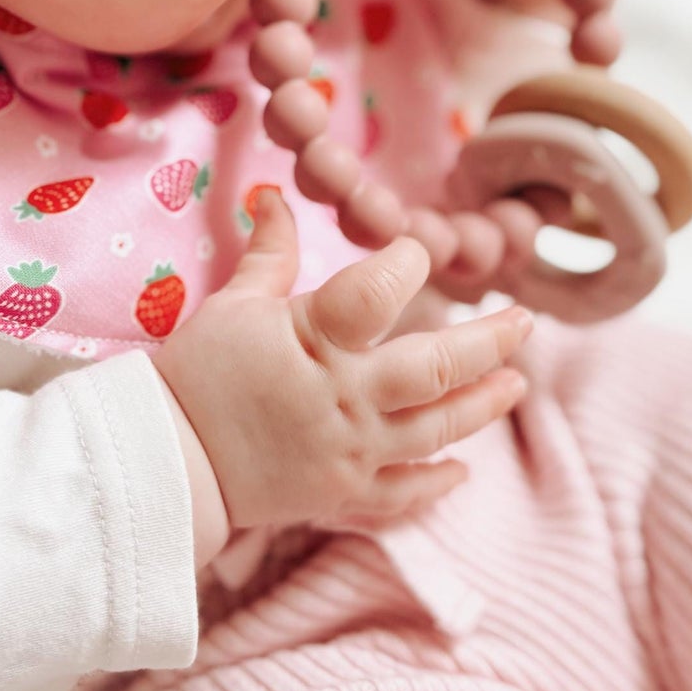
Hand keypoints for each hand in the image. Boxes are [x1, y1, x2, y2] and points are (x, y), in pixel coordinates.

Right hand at [155, 191, 530, 541]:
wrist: (165, 462)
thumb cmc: (197, 376)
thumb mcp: (233, 304)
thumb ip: (272, 253)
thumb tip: (278, 196)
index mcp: (315, 341)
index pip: (378, 293)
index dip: (408, 263)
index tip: (419, 250)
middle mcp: (344, 397)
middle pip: (435, 367)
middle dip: (489, 342)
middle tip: (526, 321)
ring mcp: (350, 450)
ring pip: (436, 428)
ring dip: (484, 405)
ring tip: (518, 383)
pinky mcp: (343, 494)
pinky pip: (403, 492)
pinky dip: (437, 483)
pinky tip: (463, 470)